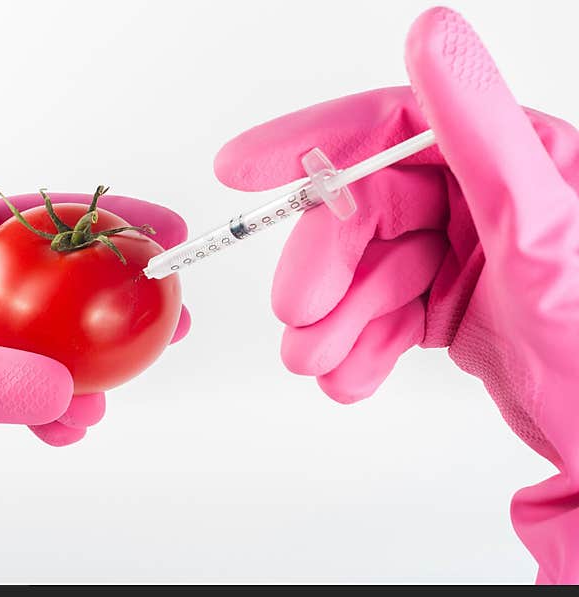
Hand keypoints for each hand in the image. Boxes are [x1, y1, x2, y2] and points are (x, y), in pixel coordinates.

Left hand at [0, 192, 188, 582]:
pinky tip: (66, 428)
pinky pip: (21, 399)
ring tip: (111, 390)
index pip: (29, 221)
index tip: (155, 230)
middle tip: (164, 313)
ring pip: (43, 348)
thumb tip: (60, 385)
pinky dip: (53, 412)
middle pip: (51, 284)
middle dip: (110, 295)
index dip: (99, 217)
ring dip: (86, 367)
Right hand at [214, 8, 578, 582]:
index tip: (243, 169)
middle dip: (325, 271)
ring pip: (366, 270)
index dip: (311, 144)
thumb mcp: (538, 225)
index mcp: (509, 155)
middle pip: (366, 214)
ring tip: (320, 362)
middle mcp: (480, 197)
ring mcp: (460, 253)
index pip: (390, 127)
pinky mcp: (447, 303)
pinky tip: (353, 376)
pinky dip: (358, 346)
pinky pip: (382, 313)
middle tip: (298, 317)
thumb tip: (431, 34)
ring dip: (334, 320)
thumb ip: (479, 129)